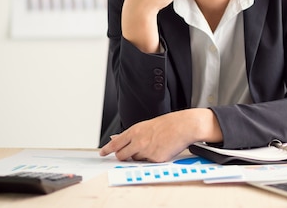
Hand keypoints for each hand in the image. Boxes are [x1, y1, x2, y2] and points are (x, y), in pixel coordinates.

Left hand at [99, 109, 221, 161]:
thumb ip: (131, 134)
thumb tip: (116, 138)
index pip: (116, 143)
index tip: (102, 153)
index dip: (107, 150)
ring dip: (139, 155)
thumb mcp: (146, 125)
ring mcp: (146, 151)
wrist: (184, 126)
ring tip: (152, 145)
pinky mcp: (155, 159)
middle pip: (121, 155)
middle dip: (122, 156)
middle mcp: (138, 142)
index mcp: (135, 131)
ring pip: (135, 159)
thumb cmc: (169, 124)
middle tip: (126, 153)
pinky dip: (152, 158)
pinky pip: (148, 162)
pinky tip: (160, 149)